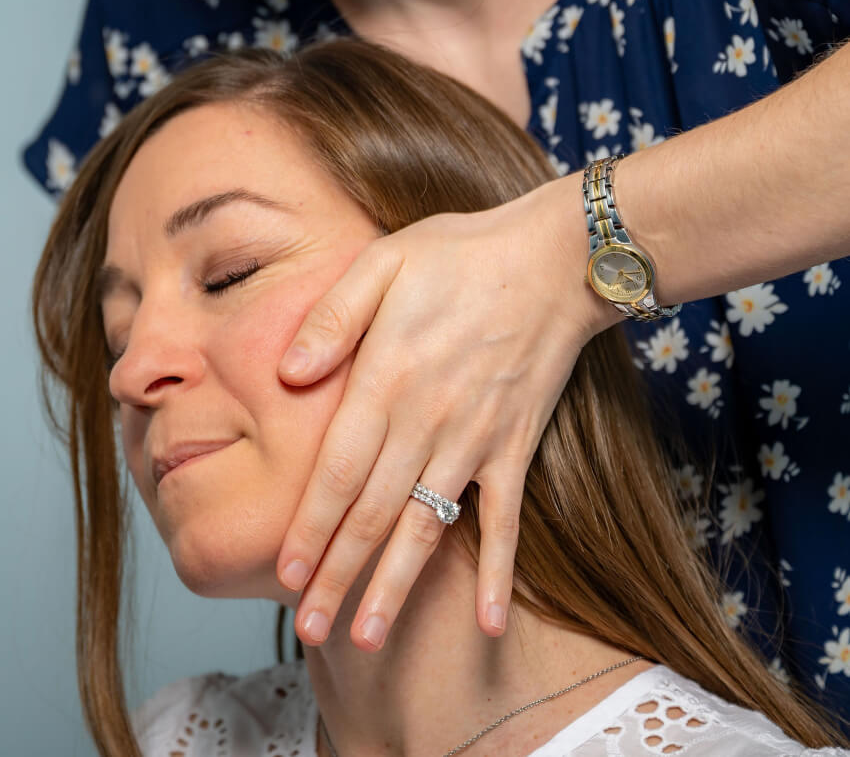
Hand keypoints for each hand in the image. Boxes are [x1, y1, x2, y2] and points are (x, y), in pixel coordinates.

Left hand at [275, 174, 616, 650]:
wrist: (555, 261)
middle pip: (373, 513)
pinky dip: (494, 571)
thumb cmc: (461, 256)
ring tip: (368, 639)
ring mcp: (475, 440)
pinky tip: (485, 623)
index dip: (310, 527)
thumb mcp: (384, 262)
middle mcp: (427, 422)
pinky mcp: (514, 446)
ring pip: (427, 527)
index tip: (285, 575)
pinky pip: (506, 520)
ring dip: (397, 586)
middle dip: (338, 574)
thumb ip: (334, 318)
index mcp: (387, 379)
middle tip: (310, 629)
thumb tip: (289, 374)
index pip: (337, 471)